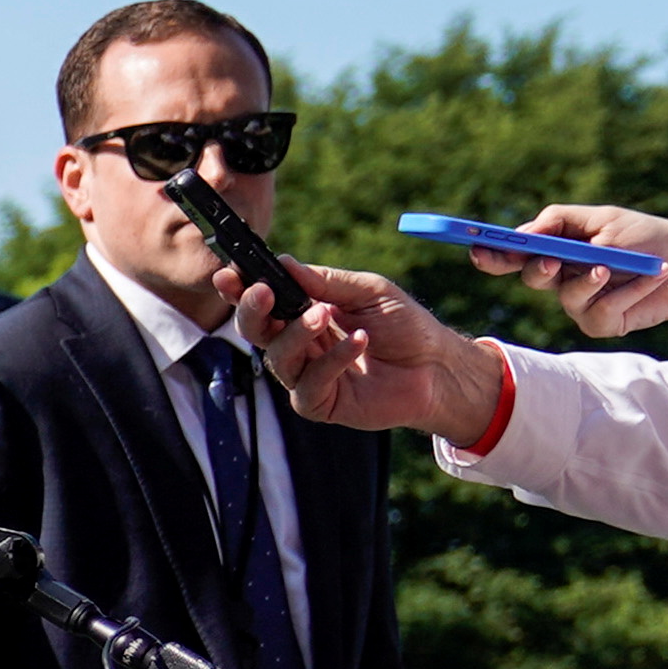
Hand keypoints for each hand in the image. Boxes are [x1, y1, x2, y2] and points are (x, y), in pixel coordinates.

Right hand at [261, 264, 511, 449]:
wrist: (438, 366)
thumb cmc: (405, 325)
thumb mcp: (368, 291)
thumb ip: (325, 281)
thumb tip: (282, 263)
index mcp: (304, 314)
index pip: (263, 301)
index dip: (241, 289)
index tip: (229, 274)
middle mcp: (299, 345)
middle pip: (256, 331)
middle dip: (253, 311)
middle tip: (262, 293)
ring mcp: (307, 376)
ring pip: (278, 358)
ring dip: (298, 333)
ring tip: (326, 315)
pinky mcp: (320, 404)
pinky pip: (309, 384)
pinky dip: (331, 360)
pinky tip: (359, 341)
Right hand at [496, 202, 667, 344]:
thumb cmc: (650, 239)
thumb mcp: (607, 219)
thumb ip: (563, 221)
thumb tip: (527, 231)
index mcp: (559, 249)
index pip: (517, 253)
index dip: (494, 253)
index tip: (479, 248)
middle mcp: (563, 277)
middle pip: (532, 277)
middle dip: (537, 269)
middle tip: (551, 261)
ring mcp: (580, 303)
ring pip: (566, 295)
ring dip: (590, 279)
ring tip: (615, 266)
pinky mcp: (601, 323)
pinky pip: (600, 311)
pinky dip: (627, 292)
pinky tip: (652, 278)